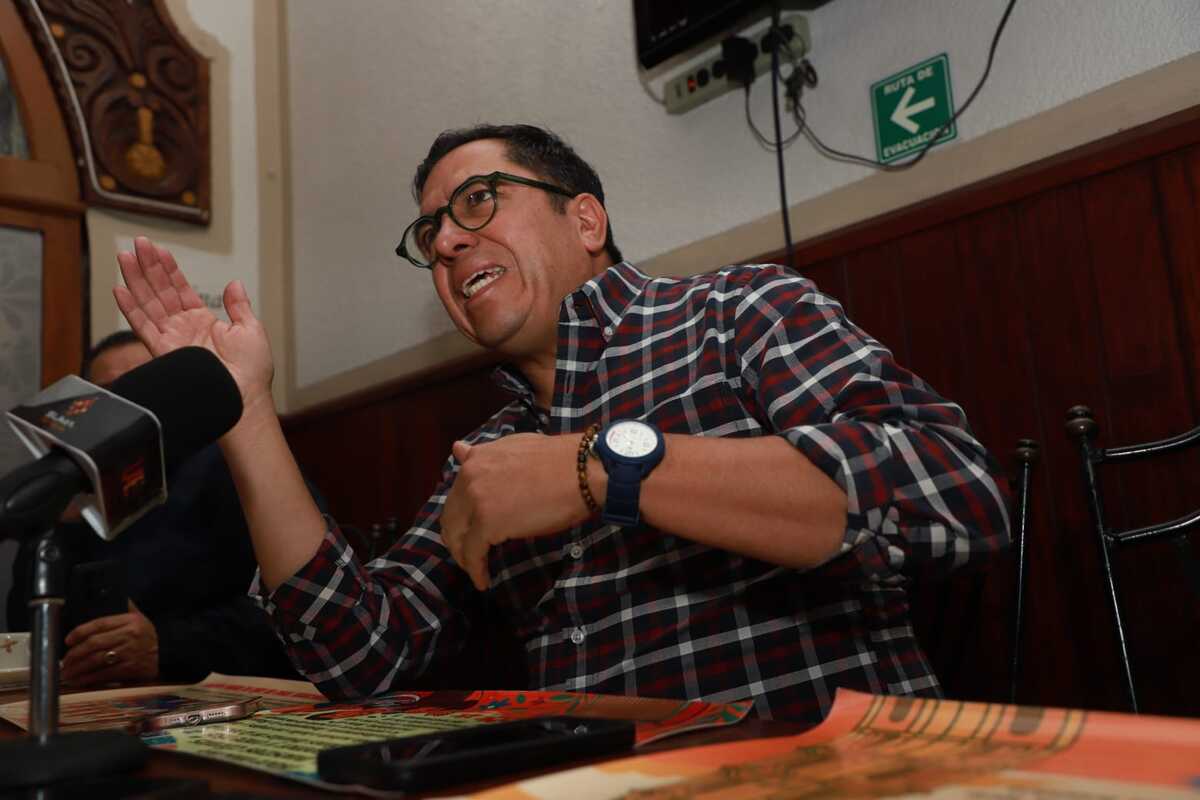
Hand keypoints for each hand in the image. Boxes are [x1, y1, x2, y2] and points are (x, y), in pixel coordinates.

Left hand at [61, 600, 158, 686]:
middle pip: (94, 643)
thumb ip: (125, 608)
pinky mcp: (130, 669)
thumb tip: (112, 594)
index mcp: (130, 621)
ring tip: (66, 672)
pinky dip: (89, 678)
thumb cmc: (150, 636)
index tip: (68, 640)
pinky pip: (105, 674)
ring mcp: (129, 653)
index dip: (80, 632)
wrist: (169, 652)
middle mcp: (129, 636)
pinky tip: (79, 680)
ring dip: (78, 668)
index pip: (99, 624)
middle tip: (63, 660)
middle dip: (75, 653)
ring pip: (96, 660)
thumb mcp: (141, 617)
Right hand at [113, 236, 274, 413]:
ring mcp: (171, 339)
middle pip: (159, 291)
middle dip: (148, 266)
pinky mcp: (164, 351)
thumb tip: (235, 283)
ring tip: (124, 256)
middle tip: (137, 243)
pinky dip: (131, 309)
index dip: (168, 269)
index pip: (179, 289)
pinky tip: (120, 290)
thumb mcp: (250, 330)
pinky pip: (143, 327)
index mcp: (202, 321)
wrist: (244, 396)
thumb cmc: (252, 372)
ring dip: (135, 279)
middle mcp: (183, 328)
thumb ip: (239, 306)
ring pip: (148, 303)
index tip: (158, 249)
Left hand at [440, 434, 588, 589]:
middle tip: (468, 553)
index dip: (461, 514)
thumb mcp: (515, 447)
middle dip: (457, 538)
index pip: (456, 493)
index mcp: (476, 459)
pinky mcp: (488, 524)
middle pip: (451, 517)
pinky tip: (483, 581)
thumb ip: (484, 454)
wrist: (582, 471)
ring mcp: (477, 501)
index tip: (468, 527)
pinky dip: (475, 571)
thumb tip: (458, 450)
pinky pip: (473, 554)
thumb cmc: (559, 460)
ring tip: (475, 568)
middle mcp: (470, 477)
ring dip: (463, 556)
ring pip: (457, 536)